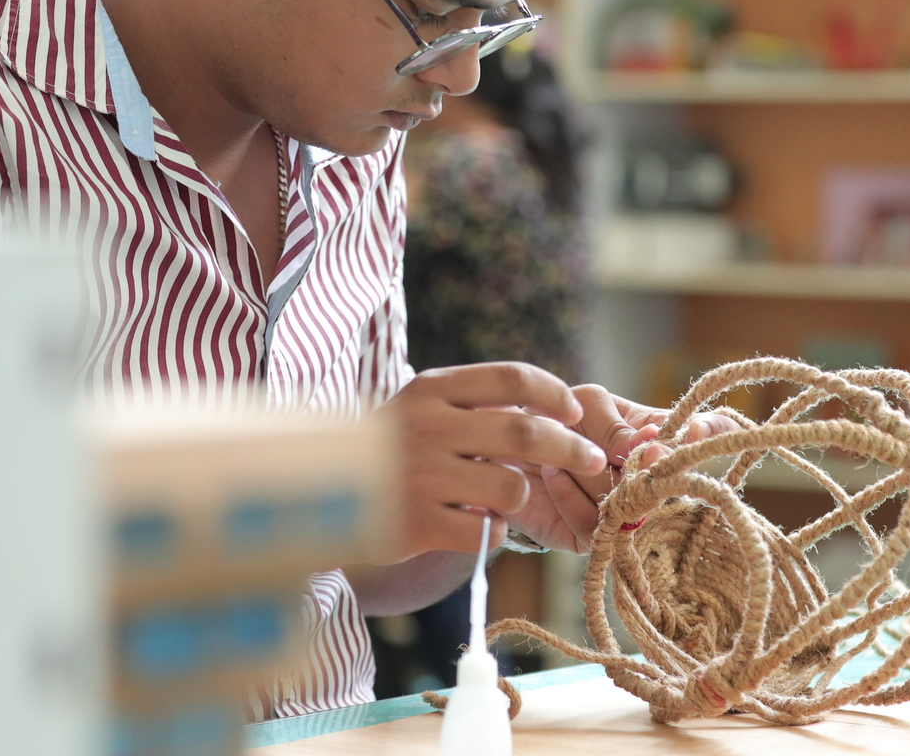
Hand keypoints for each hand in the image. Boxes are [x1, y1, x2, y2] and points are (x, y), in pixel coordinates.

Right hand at [383, 362, 605, 558]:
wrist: (316, 493)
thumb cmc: (389, 446)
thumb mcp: (422, 406)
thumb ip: (477, 402)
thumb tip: (554, 410)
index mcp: (431, 389)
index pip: (511, 378)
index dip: (554, 395)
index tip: (575, 413)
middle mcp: (426, 427)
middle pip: (525, 434)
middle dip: (571, 448)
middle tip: (592, 460)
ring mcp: (420, 477)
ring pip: (511, 487)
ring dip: (520, 496)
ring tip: (502, 498)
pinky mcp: (416, 524)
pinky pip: (487, 531)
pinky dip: (494, 530)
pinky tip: (477, 524)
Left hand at [508, 386, 745, 553]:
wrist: (505, 449)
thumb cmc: (555, 418)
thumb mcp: (588, 404)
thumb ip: (618, 425)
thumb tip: (651, 444)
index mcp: (661, 436)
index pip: (713, 432)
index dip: (714, 432)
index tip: (693, 430)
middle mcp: (653, 477)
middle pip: (671, 481)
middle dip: (641, 466)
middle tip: (612, 451)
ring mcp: (628, 510)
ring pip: (631, 504)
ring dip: (590, 473)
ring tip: (560, 452)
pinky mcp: (595, 537)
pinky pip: (595, 523)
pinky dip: (568, 494)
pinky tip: (552, 473)